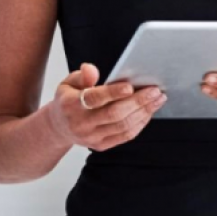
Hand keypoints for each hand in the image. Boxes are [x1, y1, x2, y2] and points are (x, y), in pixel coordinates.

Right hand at [46, 62, 165, 151]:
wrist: (59, 128)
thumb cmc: (68, 100)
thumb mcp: (68, 82)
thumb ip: (82, 75)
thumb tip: (92, 69)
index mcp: (71, 104)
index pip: (94, 99)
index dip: (112, 93)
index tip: (130, 86)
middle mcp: (81, 123)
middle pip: (114, 114)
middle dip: (137, 102)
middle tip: (155, 90)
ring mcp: (91, 137)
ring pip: (123, 126)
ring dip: (143, 112)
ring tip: (157, 99)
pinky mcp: (101, 145)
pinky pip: (125, 136)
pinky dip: (140, 124)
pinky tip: (148, 112)